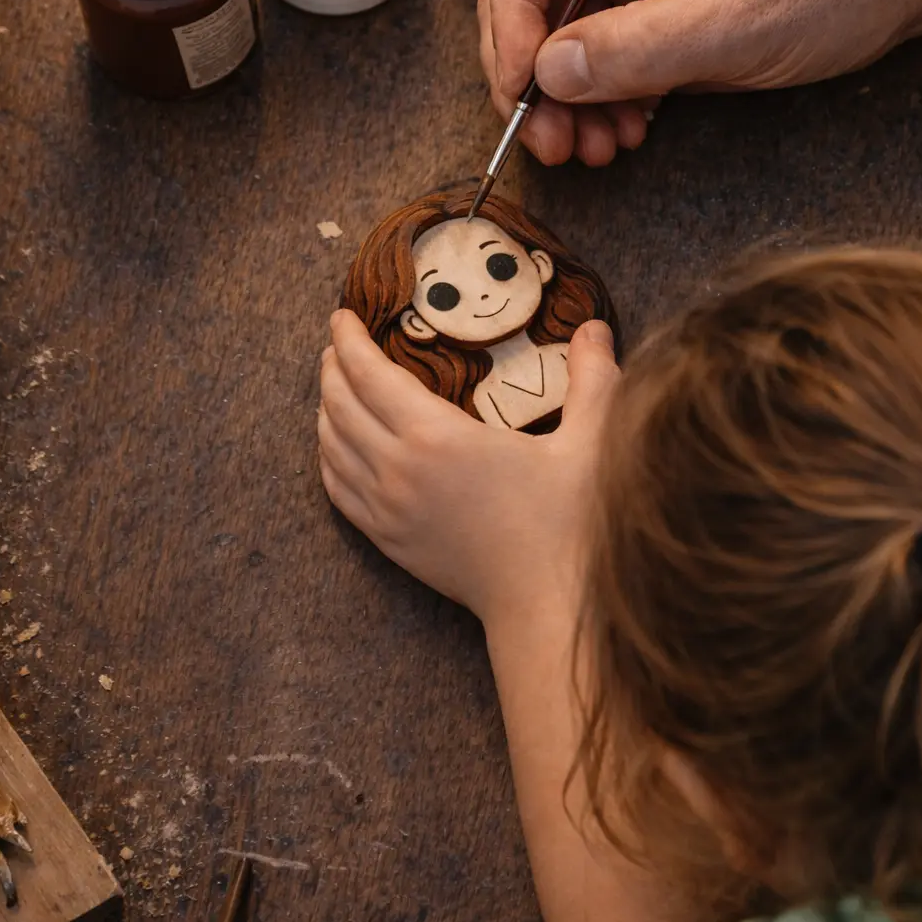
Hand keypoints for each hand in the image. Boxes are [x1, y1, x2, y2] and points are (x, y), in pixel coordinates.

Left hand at [318, 311, 619, 629]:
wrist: (547, 604)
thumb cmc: (569, 524)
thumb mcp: (590, 443)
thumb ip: (592, 379)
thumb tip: (595, 326)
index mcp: (438, 438)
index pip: (370, 375)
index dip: (349, 341)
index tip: (342, 317)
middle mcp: (398, 472)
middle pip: (341, 406)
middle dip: (333, 367)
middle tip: (338, 342)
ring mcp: (387, 511)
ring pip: (331, 447)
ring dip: (327, 409)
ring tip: (335, 385)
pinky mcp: (389, 542)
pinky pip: (339, 491)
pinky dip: (329, 457)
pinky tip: (337, 446)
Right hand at [479, 0, 921, 165]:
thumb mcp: (730, 20)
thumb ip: (630, 51)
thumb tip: (547, 76)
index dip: (511, 28)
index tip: (521, 93)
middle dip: (539, 76)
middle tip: (550, 140)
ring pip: (567, 30)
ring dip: (573, 96)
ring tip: (597, 147)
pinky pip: (608, 44)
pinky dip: (608, 92)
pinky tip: (625, 129)